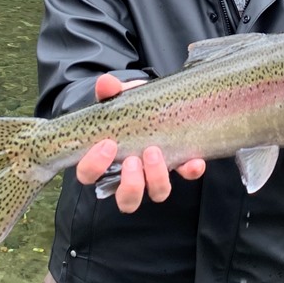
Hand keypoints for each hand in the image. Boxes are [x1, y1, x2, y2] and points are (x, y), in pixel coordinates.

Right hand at [75, 73, 205, 212]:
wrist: (156, 101)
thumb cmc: (129, 107)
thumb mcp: (119, 98)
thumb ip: (110, 92)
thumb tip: (105, 83)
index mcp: (105, 161)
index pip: (89, 175)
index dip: (94, 166)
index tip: (108, 144)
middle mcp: (130, 176)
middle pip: (126, 199)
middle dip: (130, 183)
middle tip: (133, 159)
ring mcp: (155, 174)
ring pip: (156, 194)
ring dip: (156, 177)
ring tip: (155, 152)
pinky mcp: (178, 166)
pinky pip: (186, 175)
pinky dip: (190, 169)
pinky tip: (194, 159)